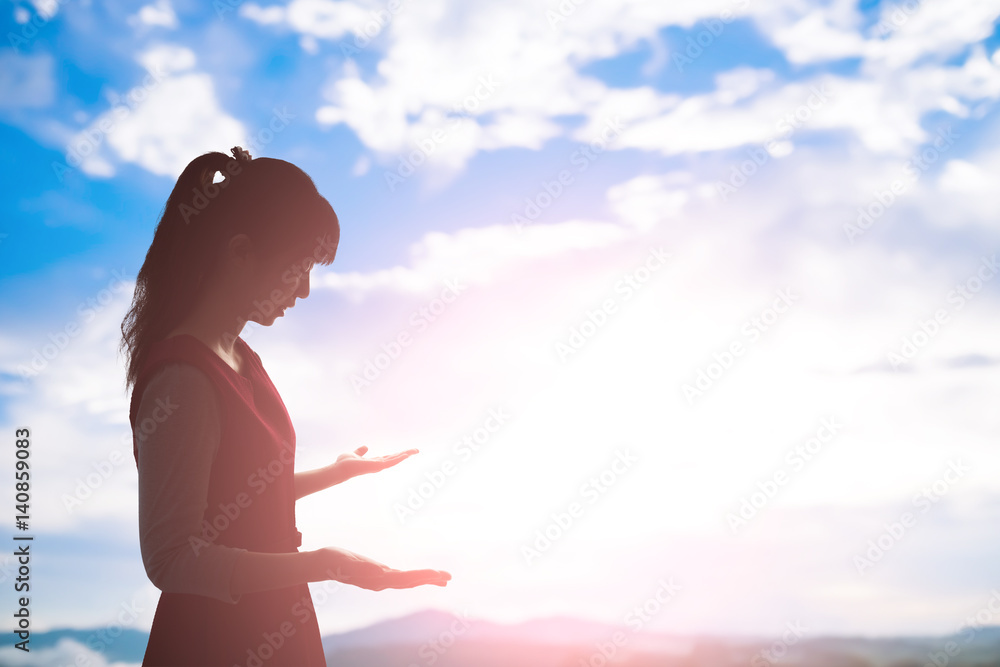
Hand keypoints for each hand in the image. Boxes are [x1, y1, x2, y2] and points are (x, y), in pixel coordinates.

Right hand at [314, 546, 450, 590]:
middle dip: (430, 579)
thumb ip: (363, 568)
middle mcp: (381, 582)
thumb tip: (381, 574)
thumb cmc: (334, 561)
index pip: (406, 578)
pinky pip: (401, 577)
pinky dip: (414, 576)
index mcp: (378, 579)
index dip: (423, 576)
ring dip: (425, 578)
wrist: (321, 564)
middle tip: (449, 577)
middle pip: (410, 581)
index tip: (439, 574)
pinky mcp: (377, 575)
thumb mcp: (348, 562)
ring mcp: (379, 579)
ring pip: (408, 581)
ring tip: (443, 578)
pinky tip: (419, 576)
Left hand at [333, 446, 417, 482]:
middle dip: (406, 454)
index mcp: (374, 462)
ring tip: (415, 451)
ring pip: (395, 459)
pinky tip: (406, 455)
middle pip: (395, 458)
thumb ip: (360, 451)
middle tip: (416, 450)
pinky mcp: (377, 466)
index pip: (389, 458)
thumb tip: (365, 447)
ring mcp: (378, 466)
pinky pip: (391, 461)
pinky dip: (399, 458)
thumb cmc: (345, 464)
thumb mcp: (354, 454)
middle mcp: (378, 465)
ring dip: (405, 455)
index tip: (406, 452)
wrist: (340, 469)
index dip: (398, 455)